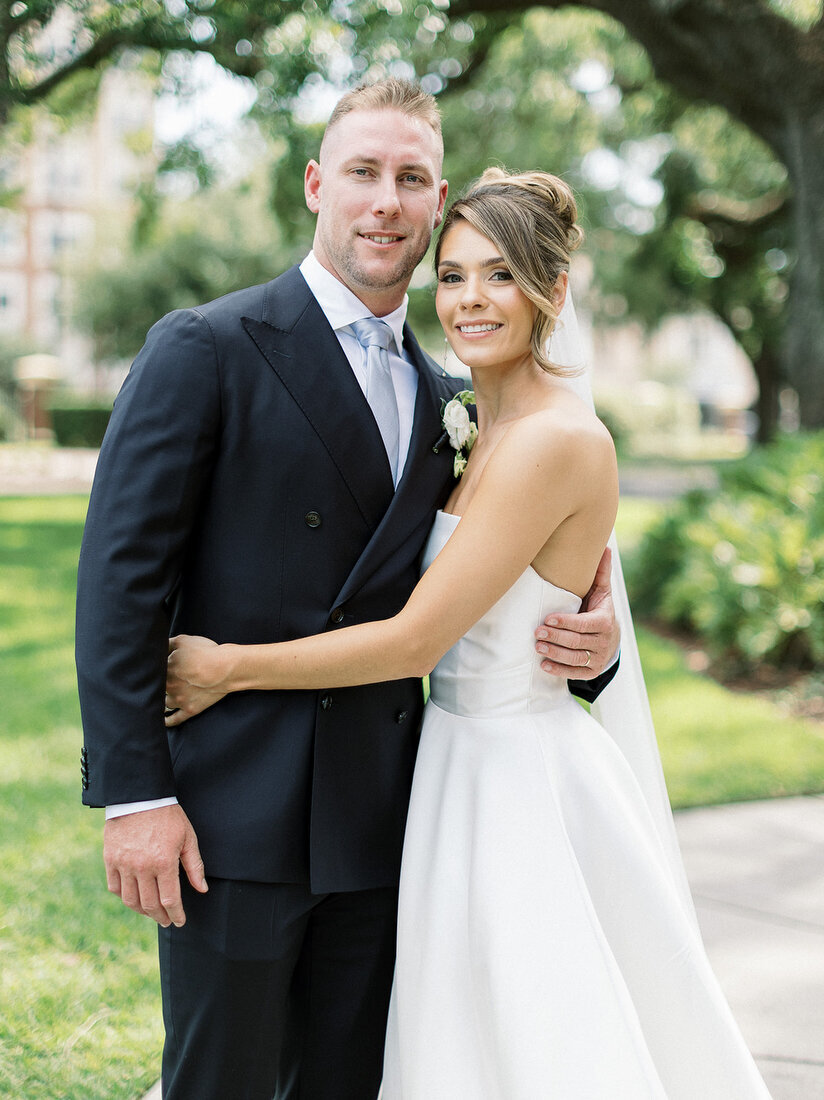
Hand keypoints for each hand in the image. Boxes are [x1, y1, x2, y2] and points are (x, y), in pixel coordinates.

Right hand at [104, 804, 206, 926]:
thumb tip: (202, 889)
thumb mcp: (188, 837)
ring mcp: (123, 864)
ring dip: (142, 911)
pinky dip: (124, 896)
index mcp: (164, 862)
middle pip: (149, 905)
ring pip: (130, 900)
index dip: (176, 914)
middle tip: (166, 921)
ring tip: (151, 913)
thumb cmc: (168, 816)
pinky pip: (114, 887)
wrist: (140, 796)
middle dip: (160, 917)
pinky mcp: (110, 859)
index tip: (180, 921)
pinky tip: (133, 898)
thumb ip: (194, 866)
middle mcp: (142, 867)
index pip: (170, 900)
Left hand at [165, 635, 226, 726]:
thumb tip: (158, 646)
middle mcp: (168, 686)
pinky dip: (167, 721)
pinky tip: (163, 720)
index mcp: (165, 669)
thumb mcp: (184, 640)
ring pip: (164, 703)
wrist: (223, 669)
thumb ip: (167, 643)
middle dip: (158, 685)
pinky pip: (174, 719)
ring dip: (160, 701)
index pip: (155, 671)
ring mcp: (178, 700)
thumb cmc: (205, 652)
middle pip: (157, 687)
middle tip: (160, 682)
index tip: (159, 668)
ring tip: (159, 701)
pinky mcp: (190, 710)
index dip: (157, 669)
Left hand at [534, 547, 619, 677]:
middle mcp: (603, 641)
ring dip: (555, 653)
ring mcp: (598, 658)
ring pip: (575, 658)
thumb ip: (600, 573)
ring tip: (537, 646)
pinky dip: (559, 670)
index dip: (567, 622)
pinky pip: (575, 673)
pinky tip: (544, 665)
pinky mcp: (592, 671)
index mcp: (604, 621)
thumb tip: (605, 547)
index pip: (585, 624)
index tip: (549, 618)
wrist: (611, 638)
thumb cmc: (599, 609)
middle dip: (556, 637)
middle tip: (537, 632)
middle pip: (577, 641)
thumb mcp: (602, 592)